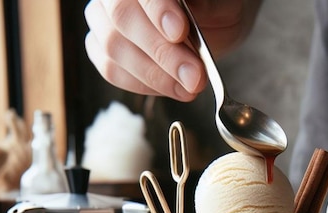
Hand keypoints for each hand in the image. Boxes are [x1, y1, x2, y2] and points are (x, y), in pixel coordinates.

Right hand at [84, 0, 260, 99]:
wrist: (211, 24)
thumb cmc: (215, 8)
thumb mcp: (223, 4)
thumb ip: (208, 6)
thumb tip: (186, 19)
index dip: (157, 10)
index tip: (179, 32)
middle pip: (123, 18)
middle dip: (162, 53)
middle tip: (194, 76)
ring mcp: (104, 19)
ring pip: (114, 48)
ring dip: (156, 76)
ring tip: (191, 87)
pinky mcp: (103, 50)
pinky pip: (112, 71)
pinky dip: (145, 86)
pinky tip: (174, 89)